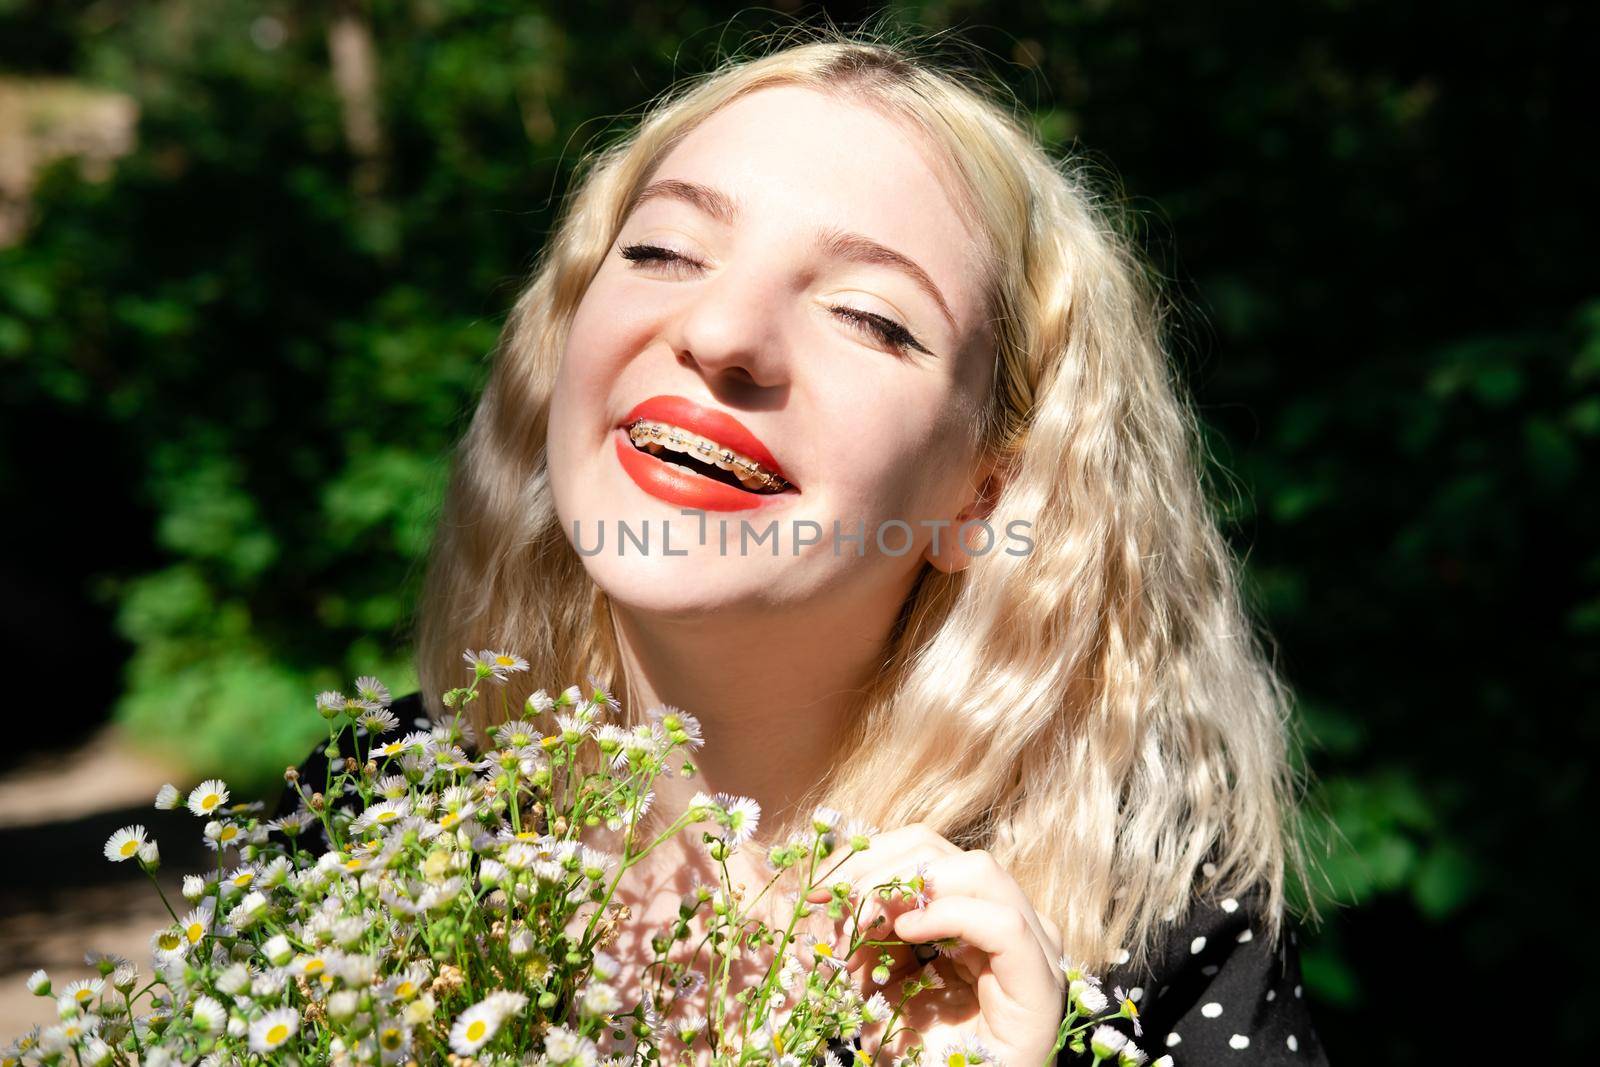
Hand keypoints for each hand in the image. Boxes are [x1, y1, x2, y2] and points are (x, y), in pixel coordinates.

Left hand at [800, 823, 1065, 1065]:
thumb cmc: (916, 1056)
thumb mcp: (876, 982)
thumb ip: (866, 934)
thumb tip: (833, 891)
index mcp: (970, 912)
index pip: (922, 850)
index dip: (869, 857)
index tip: (821, 885)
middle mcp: (1006, 920)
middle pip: (944, 851)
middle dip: (879, 868)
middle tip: (836, 901)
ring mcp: (1033, 948)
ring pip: (978, 871)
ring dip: (908, 886)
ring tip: (866, 922)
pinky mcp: (1041, 982)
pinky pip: (1003, 924)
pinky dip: (950, 915)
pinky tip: (908, 931)